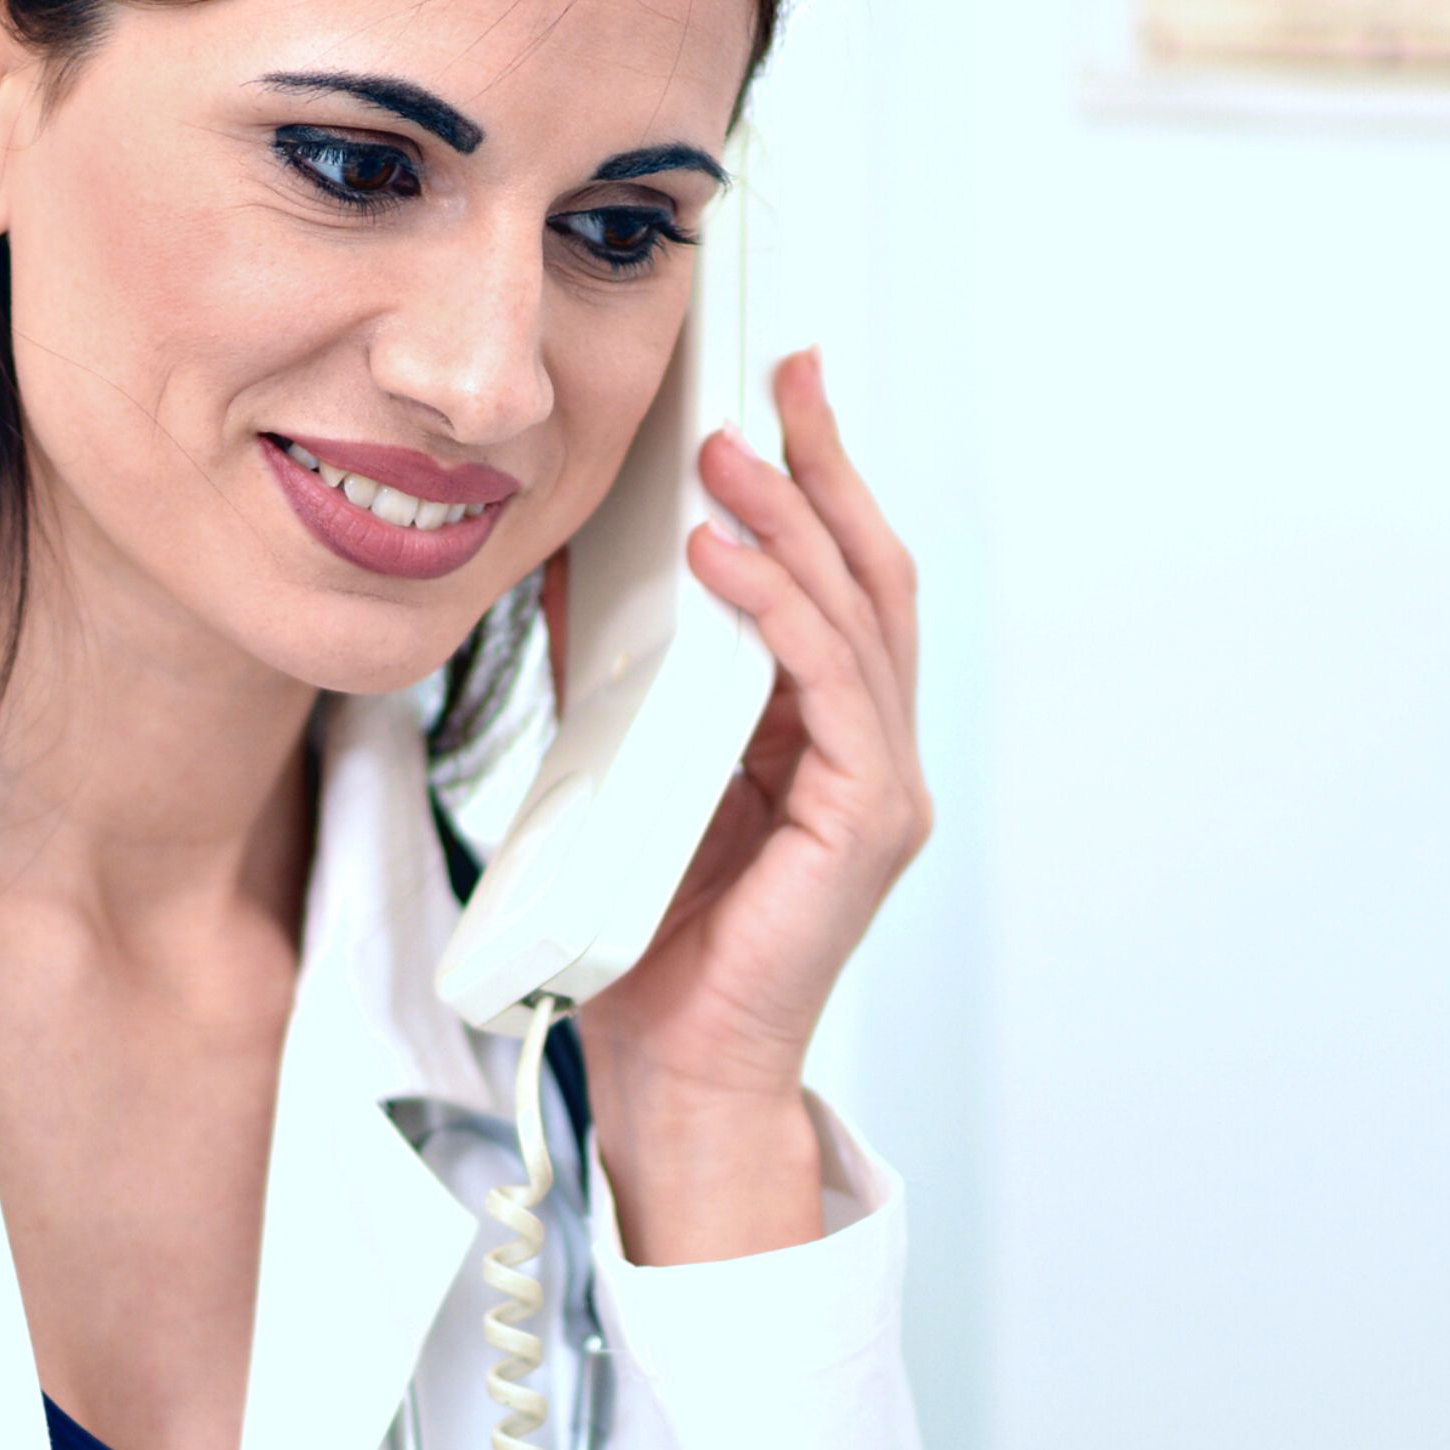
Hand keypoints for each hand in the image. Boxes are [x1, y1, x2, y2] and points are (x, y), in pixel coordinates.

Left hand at [557, 350, 930, 1265]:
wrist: (670, 1074)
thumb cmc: (650, 944)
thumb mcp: (624, 770)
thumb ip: (620, 677)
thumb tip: (567, 567)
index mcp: (827, 737)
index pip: (840, 581)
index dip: (817, 480)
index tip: (778, 387)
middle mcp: (874, 754)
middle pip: (873, 575)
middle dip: (829, 465)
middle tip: (784, 375)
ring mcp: (882, 790)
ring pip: (859, 618)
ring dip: (793, 523)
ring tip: (728, 455)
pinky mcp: (865, 827)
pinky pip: (832, 693)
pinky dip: (782, 616)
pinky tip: (724, 563)